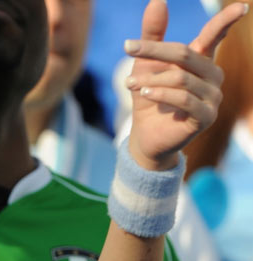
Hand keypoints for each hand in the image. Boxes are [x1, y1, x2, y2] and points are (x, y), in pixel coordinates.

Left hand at [126, 0, 247, 169]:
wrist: (146, 136)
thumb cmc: (149, 98)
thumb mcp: (146, 65)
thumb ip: (153, 35)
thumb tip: (158, 0)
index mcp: (202, 60)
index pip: (216, 35)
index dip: (226, 20)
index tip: (242, 6)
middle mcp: (213, 77)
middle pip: (185, 55)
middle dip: (154, 51)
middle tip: (128, 48)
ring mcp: (213, 98)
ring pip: (181, 79)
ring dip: (151, 80)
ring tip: (130, 84)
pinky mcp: (206, 118)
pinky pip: (184, 99)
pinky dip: (162, 94)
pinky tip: (145, 95)